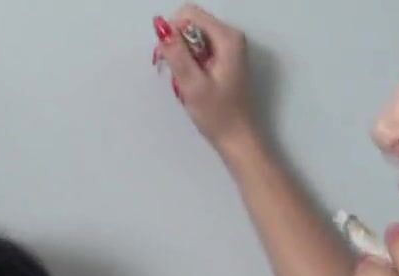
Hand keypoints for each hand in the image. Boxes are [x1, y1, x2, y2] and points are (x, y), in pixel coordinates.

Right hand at [153, 5, 255, 152]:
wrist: (238, 138)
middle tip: (175, 74)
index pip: (188, 14)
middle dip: (175, 45)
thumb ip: (176, 53)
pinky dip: (189, 63)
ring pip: (192, 37)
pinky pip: (198, 49)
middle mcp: (230, 36)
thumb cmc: (217, 115)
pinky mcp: (224, 58)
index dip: (171, 32)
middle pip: (191, 23)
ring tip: (184, 82)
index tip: (166, 58)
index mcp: (227, 38)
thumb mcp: (192, 84)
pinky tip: (191, 82)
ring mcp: (228, 47)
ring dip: (181, 57)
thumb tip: (161, 26)